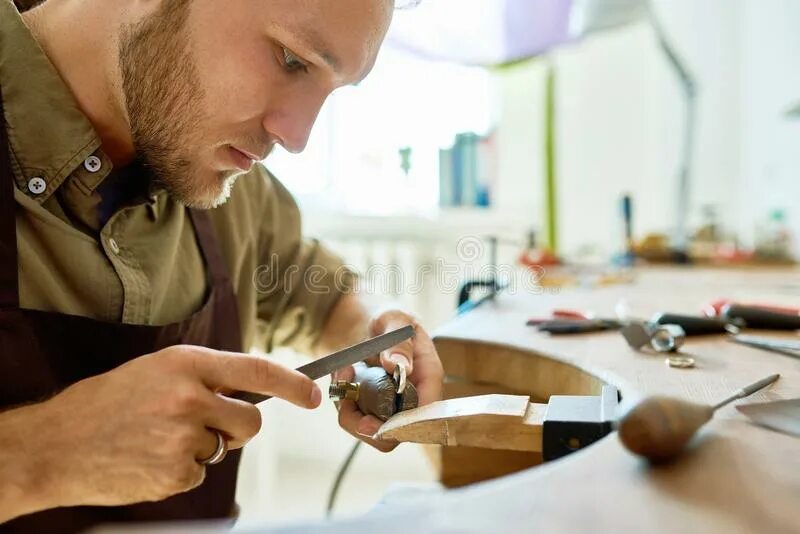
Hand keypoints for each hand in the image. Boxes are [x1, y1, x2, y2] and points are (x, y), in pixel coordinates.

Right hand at [19, 345, 320, 509]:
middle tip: (207, 426)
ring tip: (157, 439)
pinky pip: (200, 473)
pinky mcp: (176, 473)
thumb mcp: (154, 371)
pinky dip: (181, 470)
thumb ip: (200, 378)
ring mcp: (183, 438)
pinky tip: (149, 459)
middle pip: (250, 422)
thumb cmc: (104, 403)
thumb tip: (245, 393)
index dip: (292, 383)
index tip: (312, 394)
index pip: (255, 370)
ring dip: (201, 448)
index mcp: (185, 364)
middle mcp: (189, 397)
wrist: (55, 444)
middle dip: (238, 428)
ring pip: (223, 449)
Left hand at [334, 310, 442, 451]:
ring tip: (344, 373)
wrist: (368, 324)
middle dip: (365, 422)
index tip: (371, 421)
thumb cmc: (389, 321)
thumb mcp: (394, 319)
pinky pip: (356, 420)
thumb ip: (398, 342)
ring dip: (349, 410)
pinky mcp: (373, 410)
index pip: (427, 413)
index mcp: (428, 376)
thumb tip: (399, 367)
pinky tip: (341, 376)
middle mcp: (414, 398)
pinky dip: (342, 403)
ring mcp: (393, 407)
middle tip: (346, 398)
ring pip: (373, 432)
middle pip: (397, 433)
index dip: (404, 425)